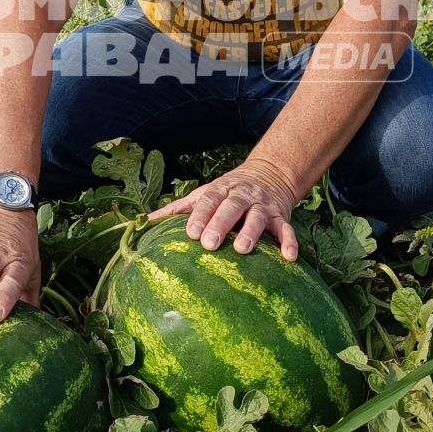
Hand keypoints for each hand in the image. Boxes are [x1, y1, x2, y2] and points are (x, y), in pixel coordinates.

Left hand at [149, 156, 301, 260]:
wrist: (269, 173)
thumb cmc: (227, 192)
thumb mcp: (205, 194)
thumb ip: (177, 209)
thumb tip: (144, 221)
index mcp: (220, 190)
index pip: (207, 200)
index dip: (199, 216)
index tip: (190, 233)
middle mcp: (241, 196)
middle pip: (230, 207)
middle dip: (220, 223)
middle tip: (209, 243)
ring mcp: (262, 206)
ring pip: (257, 217)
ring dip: (251, 232)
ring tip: (242, 249)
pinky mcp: (282, 216)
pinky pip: (287, 229)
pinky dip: (289, 242)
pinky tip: (288, 258)